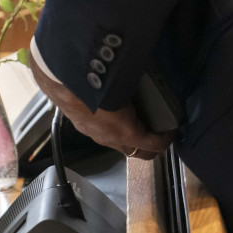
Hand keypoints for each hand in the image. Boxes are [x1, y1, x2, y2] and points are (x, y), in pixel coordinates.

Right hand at [29, 54, 173, 160]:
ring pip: (120, 146)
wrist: (59, 80)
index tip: (172, 126)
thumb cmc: (96, 81)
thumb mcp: (126, 83)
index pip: (155, 145)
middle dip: (151, 145)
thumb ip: (144, 88)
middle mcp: (111, 139)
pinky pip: (105, 136)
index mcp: (126, 131)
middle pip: (138, 153)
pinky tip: (111, 113)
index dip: (167, 138)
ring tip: (136, 119)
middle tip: (157, 129)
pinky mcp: (83, 129)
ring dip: (131, 138)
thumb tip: (160, 78)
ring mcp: (96, 136)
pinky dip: (114, 130)